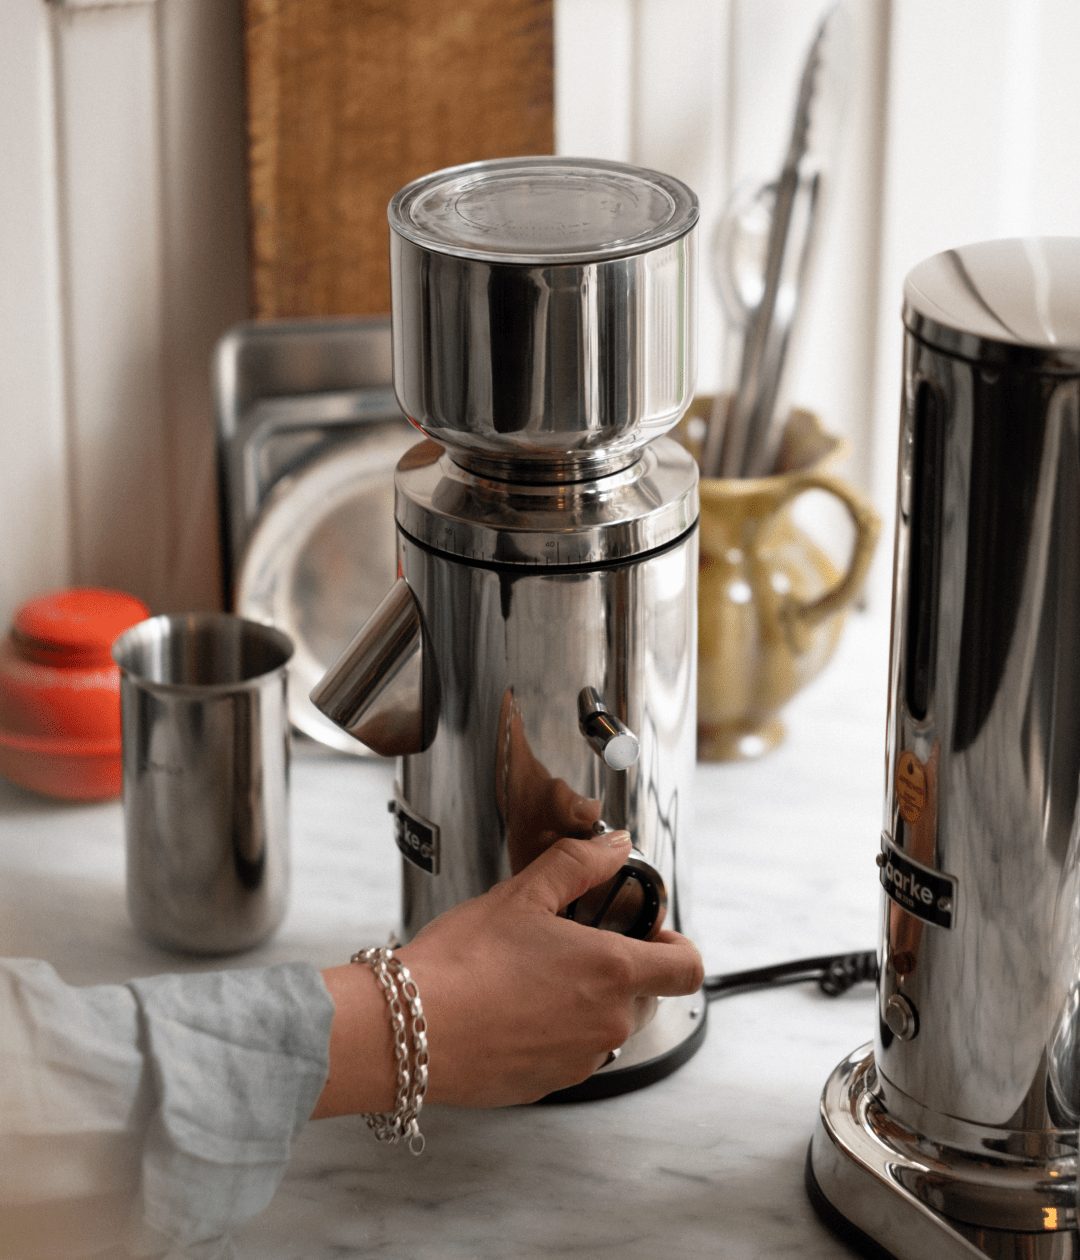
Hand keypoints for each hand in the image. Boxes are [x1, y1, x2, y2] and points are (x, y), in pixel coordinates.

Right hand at [312, 830, 702, 1116]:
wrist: (406, 1029)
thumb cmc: (462, 962)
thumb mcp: (522, 894)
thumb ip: (579, 864)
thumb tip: (615, 845)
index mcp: (612, 971)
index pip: (688, 968)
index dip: (676, 946)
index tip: (649, 932)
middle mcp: (606, 1024)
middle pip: (647, 997)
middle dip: (621, 971)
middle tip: (574, 945)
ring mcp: (579, 1061)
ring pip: (606, 1028)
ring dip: (585, 1003)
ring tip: (533, 976)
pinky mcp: (547, 1085)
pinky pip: (570, 1055)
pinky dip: (553, 1032)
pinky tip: (512, 1009)